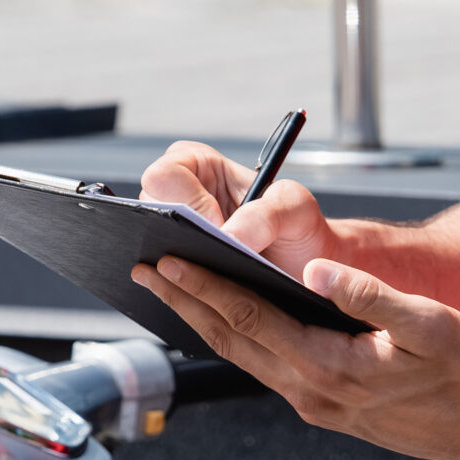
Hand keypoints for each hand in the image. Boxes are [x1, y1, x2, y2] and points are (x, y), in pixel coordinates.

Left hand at [129, 250, 459, 459]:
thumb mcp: (432, 326)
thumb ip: (373, 296)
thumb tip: (320, 271)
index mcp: (332, 369)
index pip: (253, 320)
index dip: (207, 288)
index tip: (168, 260)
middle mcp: (312, 392)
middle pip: (233, 342)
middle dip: (185, 304)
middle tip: (143, 269)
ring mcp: (313, 404)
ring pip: (243, 359)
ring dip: (202, 323)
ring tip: (168, 291)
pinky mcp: (321, 406)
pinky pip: (264, 368)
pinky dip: (234, 341)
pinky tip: (221, 321)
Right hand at [138, 141, 336, 277]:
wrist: (309, 270)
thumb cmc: (301, 230)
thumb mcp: (297, 210)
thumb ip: (267, 214)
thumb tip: (229, 238)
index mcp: (199, 166)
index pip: (165, 174)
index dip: (186, 201)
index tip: (218, 227)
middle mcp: (180, 197)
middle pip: (150, 211)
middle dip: (179, 235)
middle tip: (215, 255)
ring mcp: (175, 235)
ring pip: (151, 247)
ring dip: (177, 264)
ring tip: (215, 275)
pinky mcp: (177, 269)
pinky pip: (160, 278)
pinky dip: (177, 287)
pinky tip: (206, 293)